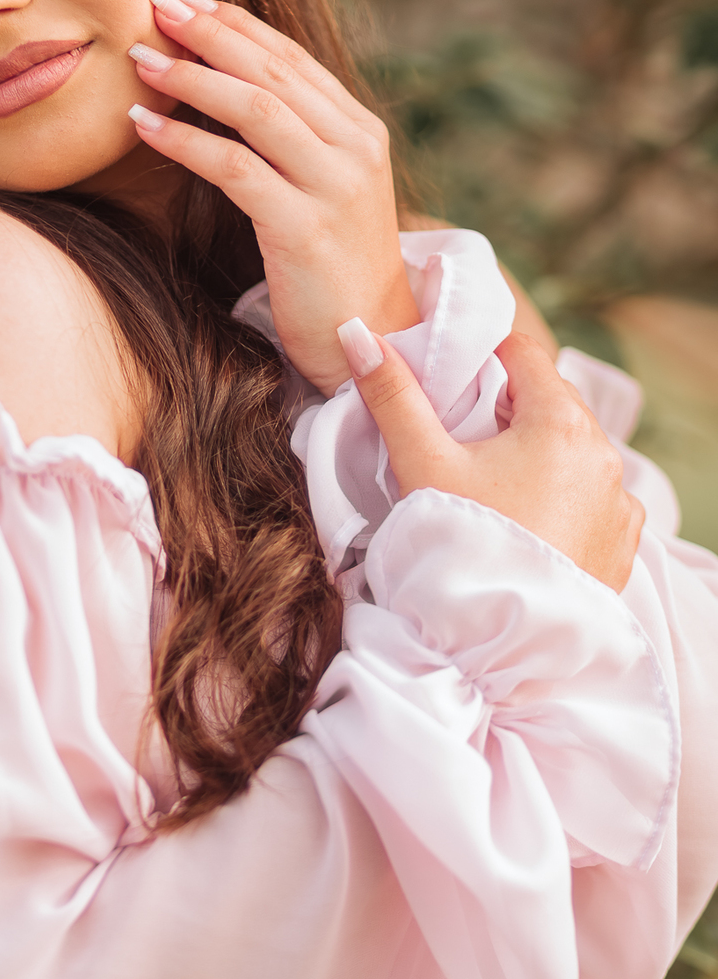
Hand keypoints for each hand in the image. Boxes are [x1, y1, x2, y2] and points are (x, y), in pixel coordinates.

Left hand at [128, 0, 417, 396]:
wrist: (373, 341)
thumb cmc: (331, 271)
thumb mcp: (321, 191)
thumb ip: (293, 142)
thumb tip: (226, 92)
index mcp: (361, 132)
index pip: (292, 59)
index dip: (236, 24)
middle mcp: (355, 149)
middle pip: (272, 71)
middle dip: (209, 33)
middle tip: (154, 4)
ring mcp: (335, 187)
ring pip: (255, 110)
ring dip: (192, 78)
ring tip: (141, 59)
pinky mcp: (306, 229)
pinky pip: (234, 168)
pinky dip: (184, 141)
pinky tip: (144, 126)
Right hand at [339, 321, 644, 592]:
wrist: (498, 644)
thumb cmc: (462, 545)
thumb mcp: (421, 463)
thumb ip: (392, 394)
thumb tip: (357, 334)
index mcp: (559, 421)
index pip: (522, 352)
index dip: (482, 359)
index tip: (453, 384)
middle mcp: (604, 454)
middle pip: (551, 400)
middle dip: (510, 408)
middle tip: (463, 438)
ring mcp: (618, 501)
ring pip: (574, 450)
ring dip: (538, 453)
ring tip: (492, 486)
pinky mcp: (622, 543)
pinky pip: (593, 498)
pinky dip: (564, 497)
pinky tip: (526, 522)